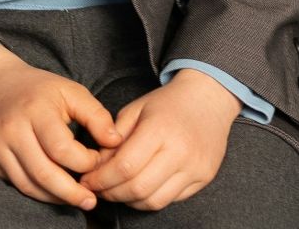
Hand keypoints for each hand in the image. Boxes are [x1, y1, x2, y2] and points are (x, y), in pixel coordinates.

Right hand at [0, 42, 123, 209]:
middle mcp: (12, 128)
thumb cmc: (39, 89)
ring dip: (54, 196)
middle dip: (70, 192)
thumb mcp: (71, 91)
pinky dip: (36, 191)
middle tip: (90, 201)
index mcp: (35, 109)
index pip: (61, 148)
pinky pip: (14, 183)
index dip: (84, 161)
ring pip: (27, 184)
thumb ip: (96, 115)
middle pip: (43, 173)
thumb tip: (115, 142)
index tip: (97, 161)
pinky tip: (53, 191)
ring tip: (75, 199)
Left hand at [79, 69, 240, 209]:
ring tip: (118, 190)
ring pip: (154, 201)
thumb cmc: (169, 103)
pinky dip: (150, 199)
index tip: (88, 180)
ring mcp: (196, 167)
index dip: (101, 179)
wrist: (210, 98)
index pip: (124, 166)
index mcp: (160, 129)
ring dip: (130, 200)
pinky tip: (141, 188)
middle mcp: (181, 151)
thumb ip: (114, 138)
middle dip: (111, 193)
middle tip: (99, 189)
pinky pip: (171, 200)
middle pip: (137, 188)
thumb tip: (97, 167)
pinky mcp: (204, 177)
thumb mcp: (135, 109)